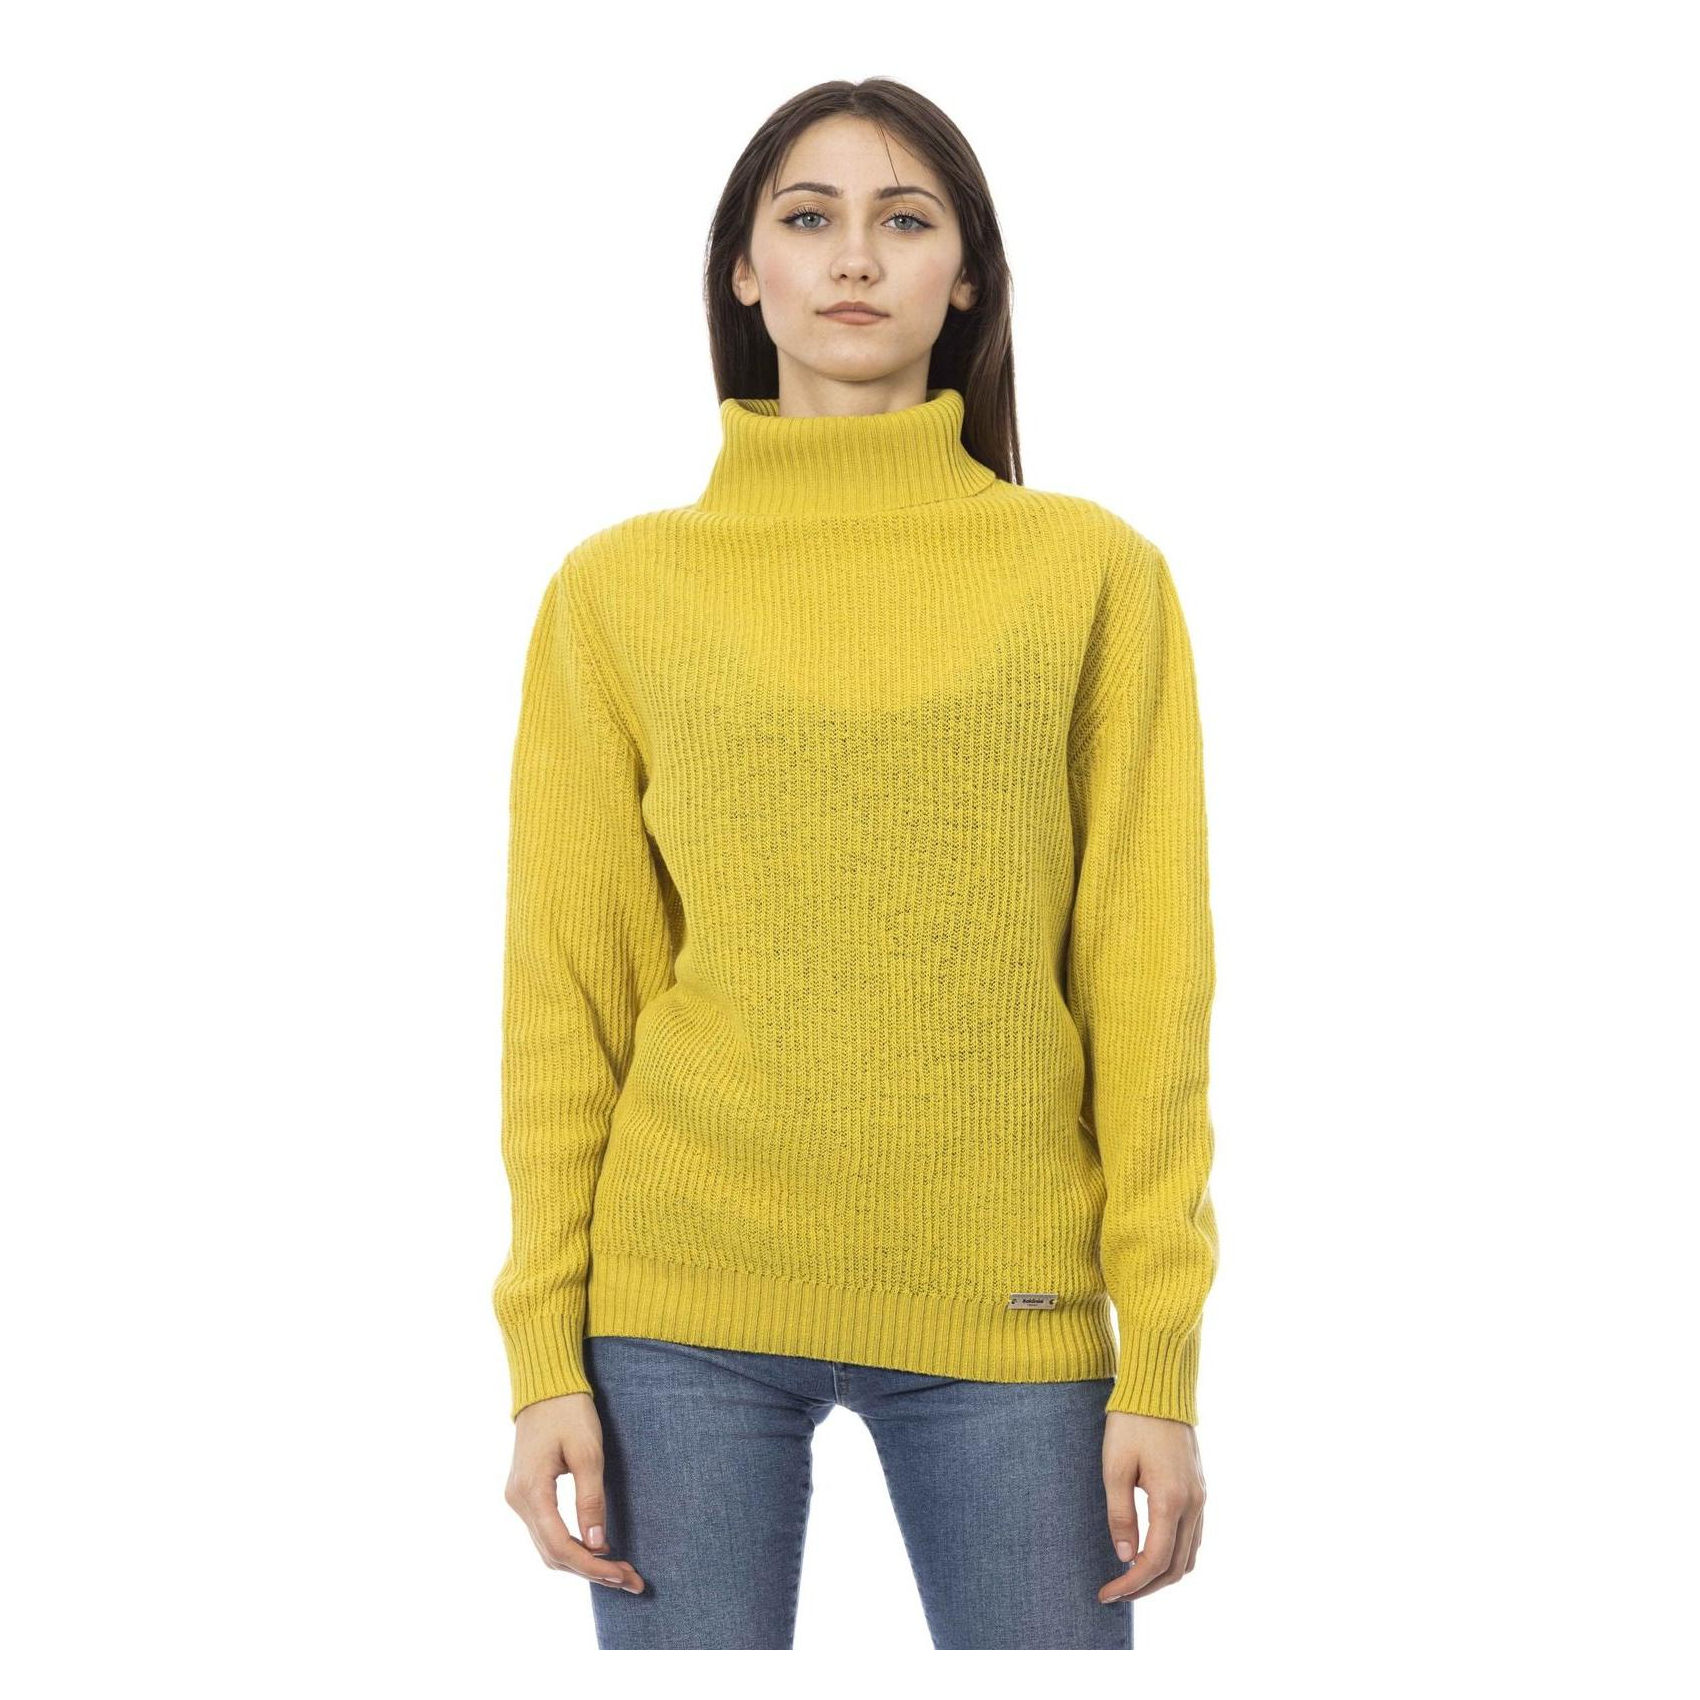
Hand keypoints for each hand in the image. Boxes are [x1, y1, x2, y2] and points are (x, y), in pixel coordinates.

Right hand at [504, 1393, 645, 1593]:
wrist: (546, 1386)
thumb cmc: (570, 1412)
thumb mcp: (588, 1452)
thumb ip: (591, 1499)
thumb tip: (597, 1545)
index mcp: (531, 1491)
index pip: (560, 1546)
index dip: (593, 1566)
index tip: (624, 1576)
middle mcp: (518, 1501)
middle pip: (553, 1554)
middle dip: (592, 1571)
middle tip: (631, 1579)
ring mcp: (518, 1499)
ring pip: (548, 1548)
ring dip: (582, 1562)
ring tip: (619, 1571)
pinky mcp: (525, 1494)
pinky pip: (546, 1532)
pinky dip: (570, 1547)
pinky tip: (596, 1551)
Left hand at [1098, 1410, 1205, 1602]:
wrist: (1160, 1388)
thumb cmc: (1131, 1423)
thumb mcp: (1115, 1467)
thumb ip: (1120, 1515)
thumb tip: (1125, 1558)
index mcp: (1171, 1500)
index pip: (1156, 1561)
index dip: (1131, 1585)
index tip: (1106, 1594)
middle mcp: (1193, 1504)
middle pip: (1177, 1567)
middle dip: (1147, 1587)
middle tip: (1116, 1592)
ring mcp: (1201, 1497)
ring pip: (1190, 1555)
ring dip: (1163, 1574)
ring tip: (1131, 1578)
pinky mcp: (1199, 1489)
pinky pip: (1193, 1537)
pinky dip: (1175, 1555)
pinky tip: (1151, 1553)